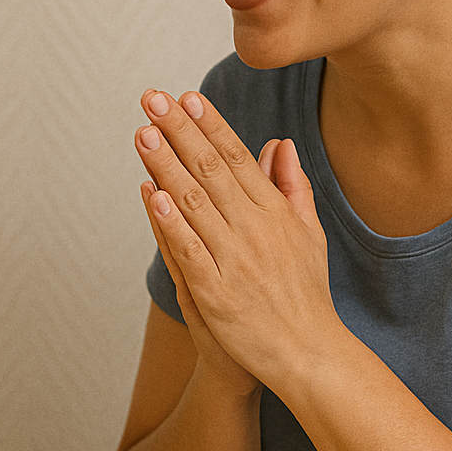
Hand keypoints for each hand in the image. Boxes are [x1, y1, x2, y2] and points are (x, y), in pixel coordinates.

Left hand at [134, 89, 342, 381]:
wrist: (309, 353)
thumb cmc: (306, 293)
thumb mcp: (308, 233)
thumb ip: (291, 187)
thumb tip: (279, 144)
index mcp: (275, 213)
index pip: (237, 158)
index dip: (210, 126)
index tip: (186, 97)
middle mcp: (255, 230)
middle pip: (211, 170)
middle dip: (179, 131)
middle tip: (152, 99)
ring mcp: (235, 260)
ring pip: (193, 203)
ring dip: (165, 165)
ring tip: (142, 133)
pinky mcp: (216, 292)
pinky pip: (189, 250)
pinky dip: (169, 221)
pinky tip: (150, 194)